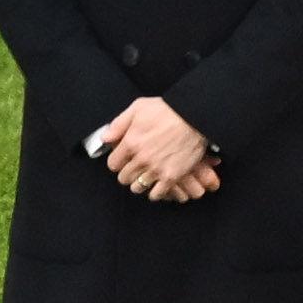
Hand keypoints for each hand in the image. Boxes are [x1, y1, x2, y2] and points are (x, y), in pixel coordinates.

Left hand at [98, 98, 213, 199]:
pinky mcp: (172, 176)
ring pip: (137, 187)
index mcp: (130, 144)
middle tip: (136, 167)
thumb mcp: (138, 108)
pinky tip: (158, 184)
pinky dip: (155, 191)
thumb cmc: (168, 110)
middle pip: (123, 178)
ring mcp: (157, 169)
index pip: (112, 164)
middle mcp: (141, 159)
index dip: (118, 162)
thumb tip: (105, 138)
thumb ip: (119, 124)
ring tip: (146, 175)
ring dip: (140, 182)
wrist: (197, 117)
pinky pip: (156, 194)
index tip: (125, 159)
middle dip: (128, 172)